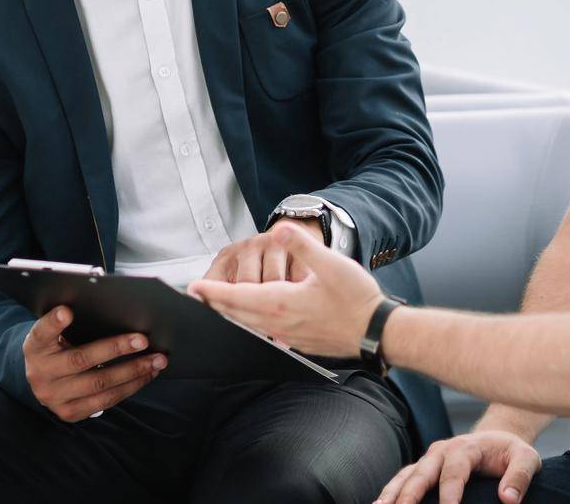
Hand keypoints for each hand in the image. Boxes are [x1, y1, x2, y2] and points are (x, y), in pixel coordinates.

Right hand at [21, 305, 167, 421]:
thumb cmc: (57, 346)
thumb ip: (73, 322)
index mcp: (35, 346)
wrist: (42, 379)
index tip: (66, 311)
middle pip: (81, 360)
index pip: (41, 332)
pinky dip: (130, 387)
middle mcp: (40, 373)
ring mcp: (54, 397)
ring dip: (132, 372)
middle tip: (144, 340)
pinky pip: (105, 401)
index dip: (53, 323)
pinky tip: (146, 375)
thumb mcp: (55, 332)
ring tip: (156, 360)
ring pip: (99, 385)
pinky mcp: (69, 412)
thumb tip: (113, 308)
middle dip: (116, 349)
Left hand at [188, 223, 381, 355]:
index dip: (212, 291)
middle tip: (195, 297)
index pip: (237, 296)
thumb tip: (278, 229)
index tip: (192, 287)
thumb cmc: (357, 298)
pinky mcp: (297, 341)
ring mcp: (287, 335)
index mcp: (281, 302)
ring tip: (216, 306)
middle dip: (214, 304)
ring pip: (248, 326)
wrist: (377, 332)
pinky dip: (248, 324)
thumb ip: (302, 245)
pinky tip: (249, 319)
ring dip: (230, 315)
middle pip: (236, 314)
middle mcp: (278, 322)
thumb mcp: (331, 264)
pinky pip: (263, 333)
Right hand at [376, 430, 541, 503]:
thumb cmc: (511, 452)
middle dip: (411, 494)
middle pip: (422, 472)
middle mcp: (442, 450)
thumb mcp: (526, 458)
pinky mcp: (423, 468)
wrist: (498, 439)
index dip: (450, 491)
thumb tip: (508, 499)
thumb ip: (519, 477)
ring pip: (407, 476)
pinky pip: (403, 479)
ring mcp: (430, 459)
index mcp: (466, 447)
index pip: (455, 471)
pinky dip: (390, 491)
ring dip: (392, 493)